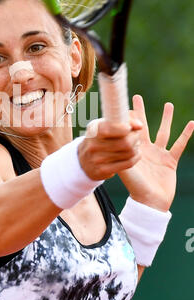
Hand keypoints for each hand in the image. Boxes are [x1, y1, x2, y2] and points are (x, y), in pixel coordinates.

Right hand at [78, 116, 142, 181]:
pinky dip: (135, 157)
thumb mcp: (103, 126)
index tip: (129, 128)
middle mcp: (93, 145)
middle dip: (135, 137)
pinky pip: (127, 163)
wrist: (82, 161)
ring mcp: (97, 159)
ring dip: (136, 147)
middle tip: (136, 135)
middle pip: (125, 142)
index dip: (125, 128)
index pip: (111, 128)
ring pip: (128, 153)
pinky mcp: (103, 171)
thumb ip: (121, 121)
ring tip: (135, 144)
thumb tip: (139, 125)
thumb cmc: (98, 140)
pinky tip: (135, 154)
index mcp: (93, 131)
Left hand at [118, 95, 193, 211]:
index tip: (124, 103)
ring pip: (163, 131)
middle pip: (143, 126)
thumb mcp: (125, 169)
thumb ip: (120, 155)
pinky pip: (179, 145)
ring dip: (167, 118)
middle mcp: (145, 149)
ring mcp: (159, 154)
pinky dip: (186, 134)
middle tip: (136, 97)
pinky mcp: (170, 161)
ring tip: (169, 104)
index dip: (128, 118)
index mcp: (133, 150)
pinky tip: (192, 123)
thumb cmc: (135, 187)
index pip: (129, 129)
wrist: (150, 203)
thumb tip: (113, 140)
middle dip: (140, 112)